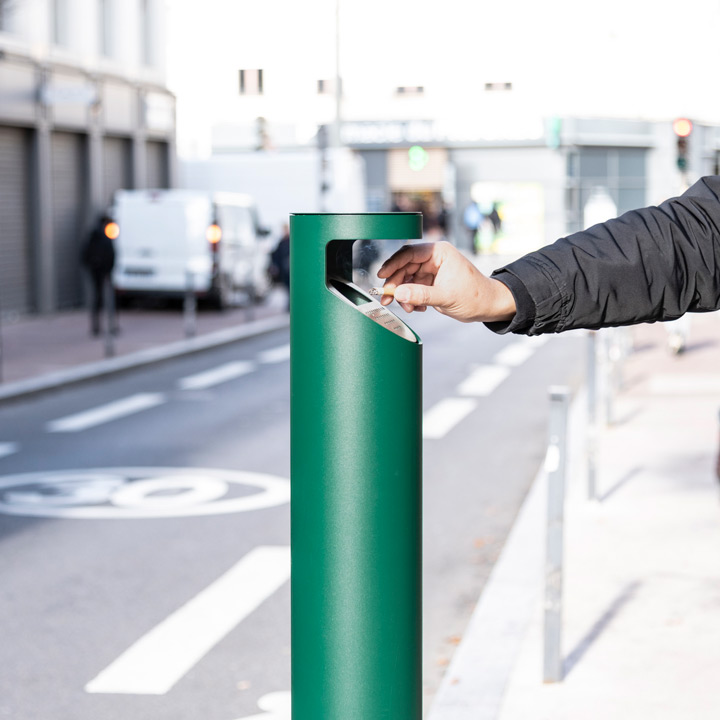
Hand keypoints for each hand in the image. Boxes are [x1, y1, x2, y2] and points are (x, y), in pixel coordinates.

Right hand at [376, 241, 516, 323]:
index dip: (393, 264)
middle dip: (396, 284)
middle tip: (388, 299)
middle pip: (405, 267)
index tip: (382, 276)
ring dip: (404, 295)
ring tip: (409, 308)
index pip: (409, 253)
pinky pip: (413, 288)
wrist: (488, 306)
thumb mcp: (446, 297)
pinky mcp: (431, 282)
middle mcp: (434, 258)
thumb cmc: (475, 296)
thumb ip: (420, 295)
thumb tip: (398, 294)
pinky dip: (411, 299)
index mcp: (439, 252)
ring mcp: (432, 270)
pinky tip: (418, 308)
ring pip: (407, 279)